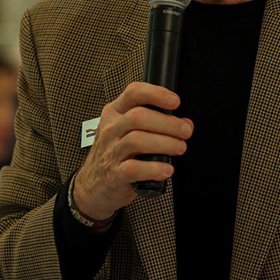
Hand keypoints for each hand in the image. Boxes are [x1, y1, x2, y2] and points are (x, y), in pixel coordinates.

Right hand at [71, 82, 192, 219]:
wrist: (93, 186)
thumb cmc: (116, 154)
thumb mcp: (128, 132)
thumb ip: (155, 124)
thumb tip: (185, 124)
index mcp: (115, 113)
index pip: (133, 93)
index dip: (156, 94)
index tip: (175, 102)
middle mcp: (111, 129)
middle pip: (138, 117)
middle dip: (168, 123)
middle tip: (185, 131)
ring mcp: (111, 152)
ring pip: (137, 140)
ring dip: (165, 143)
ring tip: (180, 148)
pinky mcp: (114, 175)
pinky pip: (133, 169)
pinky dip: (154, 169)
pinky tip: (166, 169)